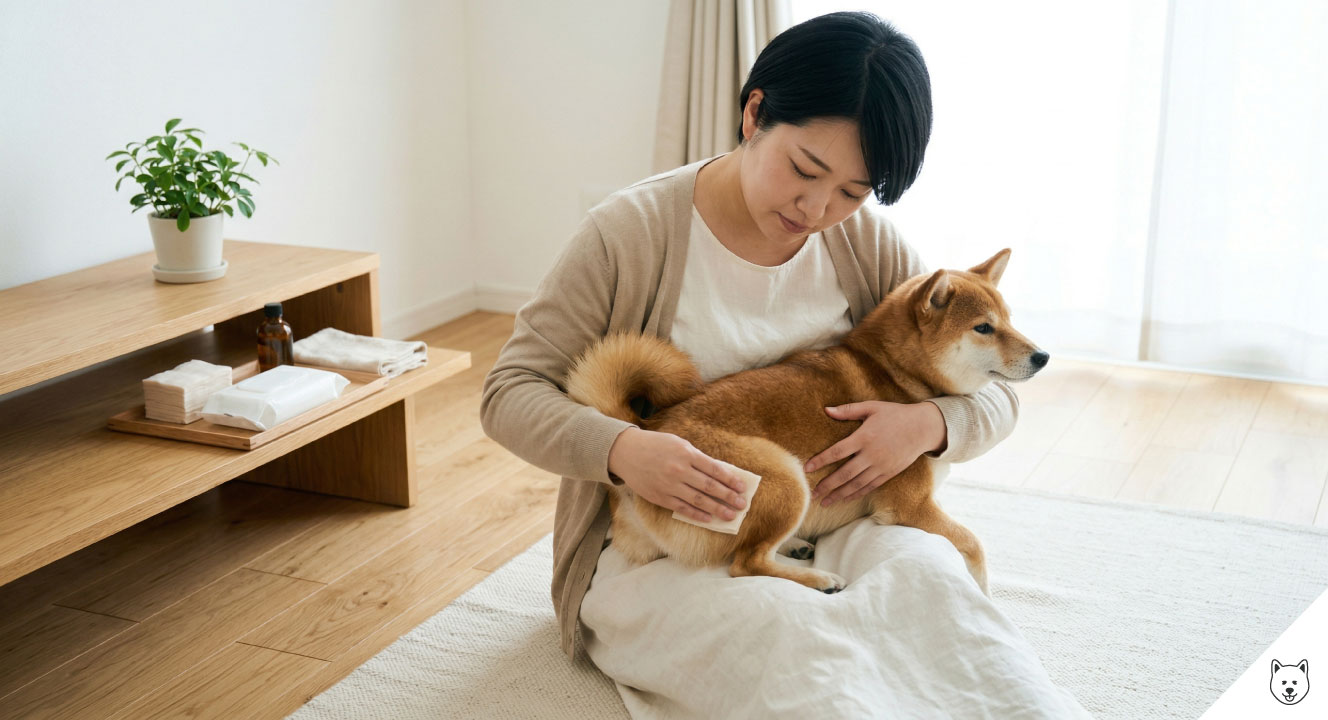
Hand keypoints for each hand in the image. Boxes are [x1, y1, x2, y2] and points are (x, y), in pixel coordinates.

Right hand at [607, 427, 747, 522]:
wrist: (626, 452)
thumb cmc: (656, 445)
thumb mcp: (678, 444)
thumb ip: (697, 458)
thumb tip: (719, 473)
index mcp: (686, 453)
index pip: (714, 469)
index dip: (730, 480)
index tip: (742, 487)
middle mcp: (679, 470)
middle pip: (710, 486)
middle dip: (728, 496)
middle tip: (742, 504)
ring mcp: (670, 485)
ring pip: (699, 500)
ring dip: (717, 509)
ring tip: (730, 515)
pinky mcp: (660, 497)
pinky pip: (683, 509)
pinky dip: (697, 514)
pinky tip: (709, 519)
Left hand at [803, 401, 945, 505]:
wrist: (923, 427)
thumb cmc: (895, 414)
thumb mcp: (872, 407)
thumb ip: (848, 410)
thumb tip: (826, 409)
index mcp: (864, 436)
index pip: (837, 451)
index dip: (821, 460)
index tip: (807, 469)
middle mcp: (872, 454)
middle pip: (845, 473)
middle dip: (827, 485)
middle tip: (812, 494)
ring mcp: (881, 466)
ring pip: (856, 484)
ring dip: (839, 494)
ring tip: (825, 502)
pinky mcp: (889, 473)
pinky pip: (870, 486)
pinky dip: (856, 494)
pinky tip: (845, 498)